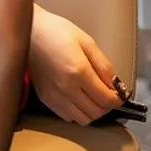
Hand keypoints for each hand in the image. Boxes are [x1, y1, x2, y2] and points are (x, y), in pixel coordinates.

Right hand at [28, 4, 125, 123]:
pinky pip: (67, 116)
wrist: (29, 32)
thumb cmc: (56, 32)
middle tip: (110, 95)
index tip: (121, 95)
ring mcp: (54, 95)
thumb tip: (116, 85)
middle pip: (96, 112)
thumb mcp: (87, 42)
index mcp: (78, 71)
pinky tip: (79, 99)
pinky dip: (78, 112)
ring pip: (82, 119)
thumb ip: (104, 66)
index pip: (106, 99)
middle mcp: (65, 88)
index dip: (118, 99)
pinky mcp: (45, 98)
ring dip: (93, 111)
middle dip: (107, 106)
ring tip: (95, 98)